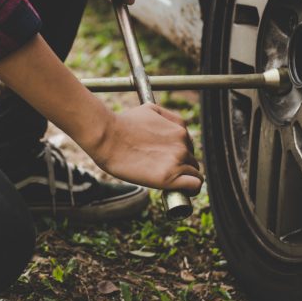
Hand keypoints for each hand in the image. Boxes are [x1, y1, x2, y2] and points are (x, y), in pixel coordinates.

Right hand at [88, 103, 203, 193]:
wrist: (107, 137)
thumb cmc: (121, 124)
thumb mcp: (149, 109)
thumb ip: (166, 116)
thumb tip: (171, 126)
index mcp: (179, 130)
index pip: (189, 146)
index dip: (179, 154)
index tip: (168, 160)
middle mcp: (182, 144)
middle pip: (191, 160)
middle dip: (180, 166)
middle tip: (163, 170)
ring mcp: (177, 160)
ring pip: (194, 173)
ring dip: (183, 177)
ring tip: (169, 182)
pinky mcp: (169, 177)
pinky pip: (195, 185)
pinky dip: (192, 189)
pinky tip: (184, 191)